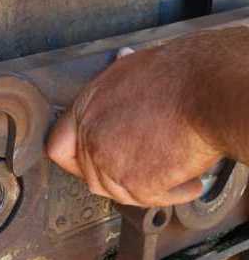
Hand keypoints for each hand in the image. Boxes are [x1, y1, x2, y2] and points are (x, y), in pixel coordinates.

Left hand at [46, 28, 248, 206]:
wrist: (200, 92)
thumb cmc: (172, 75)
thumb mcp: (129, 66)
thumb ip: (117, 79)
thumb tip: (120, 59)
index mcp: (84, 110)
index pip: (58, 147)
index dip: (75, 161)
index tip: (92, 166)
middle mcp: (90, 138)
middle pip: (91, 177)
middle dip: (118, 177)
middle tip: (142, 172)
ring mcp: (110, 163)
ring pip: (120, 193)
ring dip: (146, 189)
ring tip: (172, 174)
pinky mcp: (137, 183)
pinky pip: (151, 200)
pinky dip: (173, 194)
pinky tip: (189, 182)